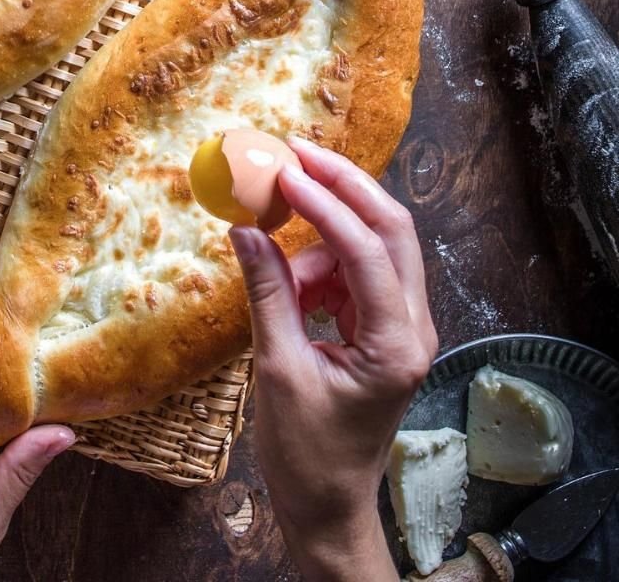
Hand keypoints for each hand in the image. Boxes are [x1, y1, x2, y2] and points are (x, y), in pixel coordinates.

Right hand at [229, 136, 436, 581]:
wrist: (328, 505)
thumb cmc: (306, 453)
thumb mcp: (277, 370)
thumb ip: (266, 294)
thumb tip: (244, 229)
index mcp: (396, 344)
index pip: (368, 251)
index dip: (325, 204)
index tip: (283, 172)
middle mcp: (412, 326)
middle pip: (392, 229)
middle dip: (344, 186)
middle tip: (295, 152)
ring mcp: (401, 324)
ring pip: (372, 245)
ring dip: (323, 232)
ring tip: (272, 245)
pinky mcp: (381, 326)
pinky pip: (353, 271)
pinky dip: (319, 262)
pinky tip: (288, 278)